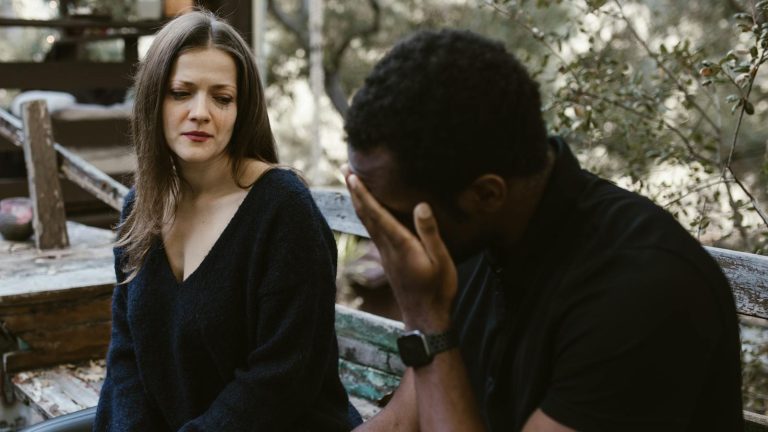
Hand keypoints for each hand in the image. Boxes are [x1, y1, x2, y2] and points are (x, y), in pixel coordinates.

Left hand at [345, 173, 456, 331]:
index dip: (363, 194)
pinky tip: (367, 210)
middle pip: (366, 214)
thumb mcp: (441, 260)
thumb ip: (430, 233)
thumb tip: (420, 205)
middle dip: (354, 191)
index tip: (352, 176)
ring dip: (358, 201)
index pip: (377, 214)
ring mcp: (386, 254)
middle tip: (344, 169)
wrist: (426, 318)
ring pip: (367, 222)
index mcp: (400, 244)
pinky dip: (366, 214)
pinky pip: (373, 230)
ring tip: (351, 183)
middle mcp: (388, 247)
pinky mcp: (388, 259)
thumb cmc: (438, 289)